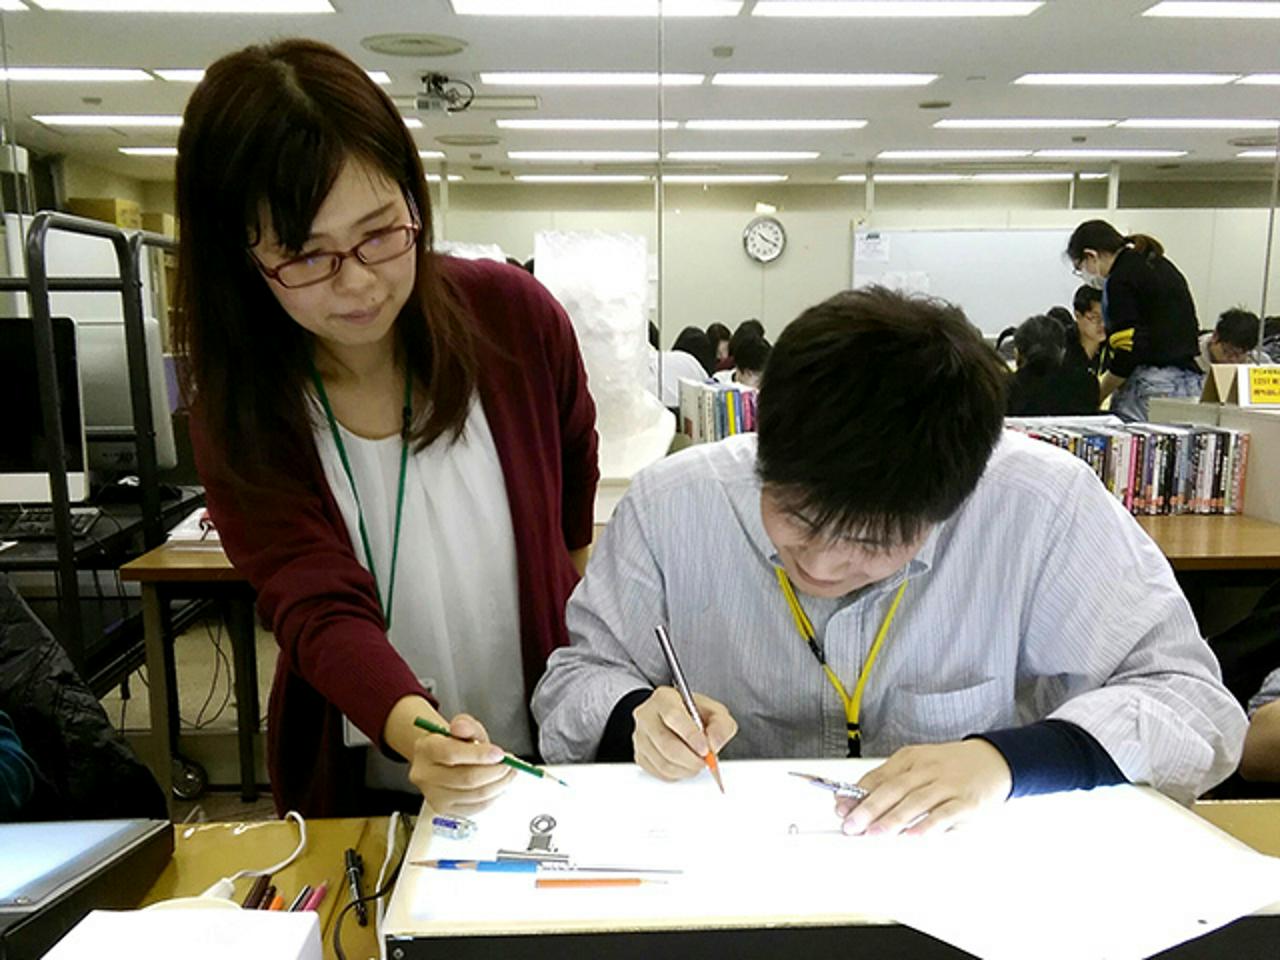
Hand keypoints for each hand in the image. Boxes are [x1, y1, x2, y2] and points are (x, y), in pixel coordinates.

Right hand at [407, 713, 515, 814]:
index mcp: (426, 749)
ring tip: (508, 773)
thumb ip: (465, 724)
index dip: (479, 755)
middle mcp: (425, 775)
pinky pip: (475, 808)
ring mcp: (434, 796)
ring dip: (499, 784)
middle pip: (466, 778)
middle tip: (510, 764)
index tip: (500, 753)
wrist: (440, 759)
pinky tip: (498, 785)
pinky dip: (493, 796)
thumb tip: (461, 727)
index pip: (451, 753)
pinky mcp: (444, 810)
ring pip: (474, 795)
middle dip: (495, 771)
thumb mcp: (461, 726)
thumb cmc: (453, 742)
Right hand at [632, 686, 737, 780]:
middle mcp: (647, 716)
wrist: (672, 718)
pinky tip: (685, 766)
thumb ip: (721, 725)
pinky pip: (659, 773)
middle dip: (692, 759)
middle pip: (667, 744)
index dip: (691, 736)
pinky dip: (677, 775)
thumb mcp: (714, 711)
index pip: (674, 716)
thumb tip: (714, 744)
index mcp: (664, 698)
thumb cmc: (692, 713)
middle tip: (706, 761)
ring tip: (697, 763)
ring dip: (686, 769)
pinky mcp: (640, 755)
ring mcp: (640, 737)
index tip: (706, 749)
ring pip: (663, 763)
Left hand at [836, 740, 1011, 836]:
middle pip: (893, 789)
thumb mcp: (919, 764)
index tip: (840, 808)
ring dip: (893, 819)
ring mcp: (947, 785)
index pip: (878, 776)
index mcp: (911, 758)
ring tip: (875, 833)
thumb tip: (860, 801)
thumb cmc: (951, 766)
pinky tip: (914, 835)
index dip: (857, 794)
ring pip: (915, 802)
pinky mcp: (966, 802)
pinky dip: (928, 825)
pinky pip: (944, 814)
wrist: (994, 760)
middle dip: (869, 808)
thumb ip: (892, 781)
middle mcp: (927, 769)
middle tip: (852, 825)